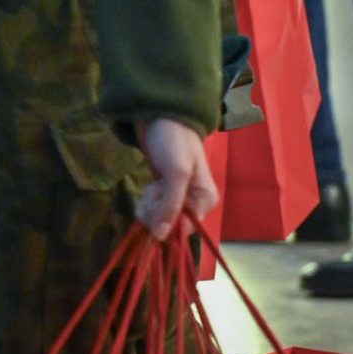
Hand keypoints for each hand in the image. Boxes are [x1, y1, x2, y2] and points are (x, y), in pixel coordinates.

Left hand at [134, 116, 218, 241]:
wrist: (160, 116)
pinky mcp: (164, 191)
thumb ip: (170, 205)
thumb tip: (160, 237)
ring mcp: (178, 196)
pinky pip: (154, 207)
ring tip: (152, 185)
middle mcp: (194, 202)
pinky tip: (150, 186)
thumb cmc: (174, 142)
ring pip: (159, 217)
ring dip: (150, 204)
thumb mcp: (176, 173)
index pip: (185, 229)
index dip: (166, 224)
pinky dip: (148, 200)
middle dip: (156, 211)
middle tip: (153, 190)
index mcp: (205, 200)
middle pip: (170, 225)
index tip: (154, 209)